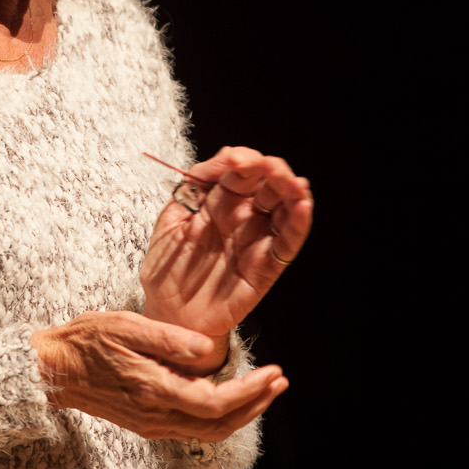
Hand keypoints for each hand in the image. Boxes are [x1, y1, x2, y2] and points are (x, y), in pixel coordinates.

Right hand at [31, 310, 287, 441]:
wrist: (51, 371)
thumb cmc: (86, 341)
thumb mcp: (127, 327)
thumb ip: (170, 340)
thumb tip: (210, 352)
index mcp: (154, 389)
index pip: (216, 402)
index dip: (250, 392)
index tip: (273, 373)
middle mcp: (156, 414)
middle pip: (219, 425)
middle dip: (255, 405)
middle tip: (279, 381)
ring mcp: (151, 424)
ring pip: (208, 431)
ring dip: (241, 414)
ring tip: (264, 391)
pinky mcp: (147, 424)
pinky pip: (192, 429)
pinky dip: (219, 417)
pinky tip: (228, 398)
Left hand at [141, 146, 312, 371]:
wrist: (168, 315)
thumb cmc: (167, 269)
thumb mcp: (171, 219)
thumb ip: (195, 186)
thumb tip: (224, 154)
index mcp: (218, 202)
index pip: (240, 173)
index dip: (242, 161)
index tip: (237, 159)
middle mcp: (243, 218)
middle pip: (267, 186)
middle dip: (272, 171)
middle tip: (269, 167)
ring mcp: (256, 240)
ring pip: (283, 210)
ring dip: (291, 192)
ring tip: (292, 182)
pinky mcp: (267, 266)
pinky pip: (287, 243)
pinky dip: (298, 224)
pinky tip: (302, 205)